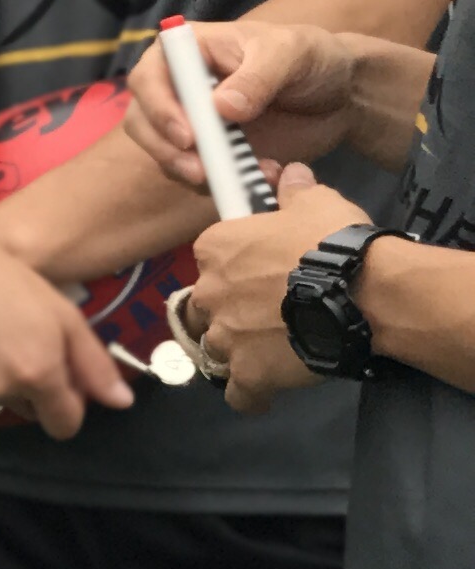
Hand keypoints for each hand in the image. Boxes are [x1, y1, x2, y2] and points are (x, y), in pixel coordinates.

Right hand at [0, 236, 131, 442]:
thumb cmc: (10, 283)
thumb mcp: (64, 317)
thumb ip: (95, 365)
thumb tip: (121, 403)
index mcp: (41, 373)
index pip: (65, 423)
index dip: (68, 408)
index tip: (61, 387)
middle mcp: (4, 389)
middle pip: (29, 411)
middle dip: (32, 390)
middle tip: (19, 347)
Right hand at [128, 19, 360, 180]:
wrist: (340, 95)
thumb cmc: (311, 58)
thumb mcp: (291, 54)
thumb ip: (259, 76)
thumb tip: (221, 107)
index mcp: (187, 52)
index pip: (148, 77)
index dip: (157, 107)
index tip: (188, 136)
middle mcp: (178, 88)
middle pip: (142, 120)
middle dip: (165, 149)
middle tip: (201, 171)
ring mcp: (192, 123)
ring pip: (163, 152)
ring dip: (191, 171)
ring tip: (238, 178)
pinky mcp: (211, 153)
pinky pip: (198, 176)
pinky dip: (223, 184)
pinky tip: (263, 175)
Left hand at [174, 167, 370, 409]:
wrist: (361, 291)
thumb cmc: (333, 242)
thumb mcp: (315, 202)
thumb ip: (294, 190)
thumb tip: (289, 174)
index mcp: (214, 248)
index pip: (210, 257)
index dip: (234, 266)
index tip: (258, 272)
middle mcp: (208, 292)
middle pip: (206, 306)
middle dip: (228, 310)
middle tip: (265, 313)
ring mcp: (225, 336)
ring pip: (216, 348)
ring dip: (237, 351)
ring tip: (269, 351)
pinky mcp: (248, 373)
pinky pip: (238, 393)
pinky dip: (250, 393)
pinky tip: (266, 390)